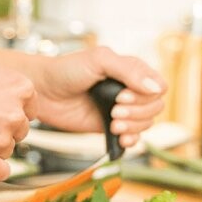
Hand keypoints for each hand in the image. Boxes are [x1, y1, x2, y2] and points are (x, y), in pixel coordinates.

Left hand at [33, 47, 165, 147]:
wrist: (42, 91)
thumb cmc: (67, 70)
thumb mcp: (99, 60)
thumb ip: (128, 70)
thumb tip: (157, 88)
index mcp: (131, 72)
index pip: (158, 86)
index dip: (146, 95)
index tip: (121, 95)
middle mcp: (129, 90)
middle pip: (155, 107)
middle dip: (138, 112)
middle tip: (115, 111)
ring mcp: (120, 110)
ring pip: (146, 123)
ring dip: (134, 126)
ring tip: (113, 123)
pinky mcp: (109, 127)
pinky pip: (132, 137)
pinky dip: (131, 140)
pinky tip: (121, 138)